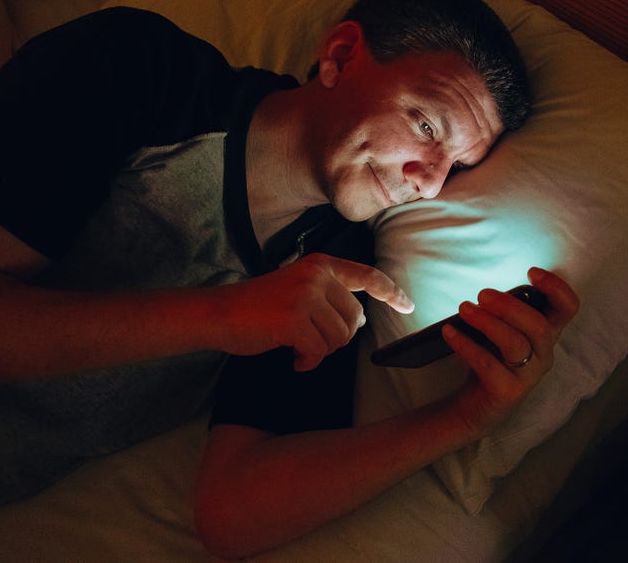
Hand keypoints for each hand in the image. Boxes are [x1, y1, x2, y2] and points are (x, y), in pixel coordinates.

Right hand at [222, 253, 413, 369]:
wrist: (219, 313)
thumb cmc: (259, 308)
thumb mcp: (298, 289)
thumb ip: (329, 297)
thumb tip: (358, 321)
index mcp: (321, 265)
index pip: (366, 276)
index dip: (390, 292)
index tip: (407, 305)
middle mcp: (316, 275)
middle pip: (354, 320)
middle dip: (337, 339)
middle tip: (311, 341)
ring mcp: (305, 296)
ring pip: (339, 338)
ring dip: (321, 352)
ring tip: (298, 348)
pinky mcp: (294, 319)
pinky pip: (319, 351)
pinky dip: (308, 362)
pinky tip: (293, 359)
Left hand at [443, 267, 579, 434]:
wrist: (475, 406)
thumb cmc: (492, 359)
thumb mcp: (503, 330)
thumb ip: (506, 312)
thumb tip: (489, 289)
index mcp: (547, 334)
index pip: (568, 309)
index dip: (556, 288)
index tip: (531, 272)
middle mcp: (544, 354)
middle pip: (539, 326)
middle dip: (509, 306)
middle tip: (482, 294)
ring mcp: (528, 376)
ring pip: (515, 343)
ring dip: (488, 322)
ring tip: (464, 309)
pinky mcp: (508, 392)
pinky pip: (488, 364)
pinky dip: (466, 344)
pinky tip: (449, 332)